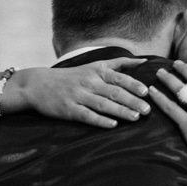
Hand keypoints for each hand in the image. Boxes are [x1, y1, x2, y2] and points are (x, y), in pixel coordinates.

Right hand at [6, 58, 149, 128]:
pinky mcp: (68, 110)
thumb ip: (119, 64)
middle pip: (114, 92)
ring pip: (103, 104)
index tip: (146, 91)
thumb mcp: (94, 65)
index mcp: (96, 71)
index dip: (133, 84)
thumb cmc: (71, 76)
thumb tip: (143, 60)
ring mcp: (78, 96)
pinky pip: (87, 115)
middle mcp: (88, 82)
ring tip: (135, 118)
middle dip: (132, 101)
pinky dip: (100, 120)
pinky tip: (112, 125)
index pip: (118, 77)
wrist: (38, 84)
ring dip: (120, 111)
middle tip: (147, 110)